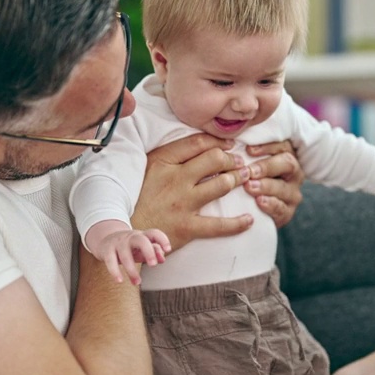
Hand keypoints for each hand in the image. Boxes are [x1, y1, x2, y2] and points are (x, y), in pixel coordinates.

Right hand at [85, 220, 169, 285]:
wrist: (105, 240)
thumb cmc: (130, 247)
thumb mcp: (142, 248)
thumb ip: (154, 252)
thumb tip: (162, 259)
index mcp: (142, 236)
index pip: (154, 233)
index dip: (162, 239)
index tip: (168, 249)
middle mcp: (130, 237)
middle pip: (141, 240)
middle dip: (148, 252)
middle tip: (153, 265)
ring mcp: (118, 243)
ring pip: (125, 255)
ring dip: (132, 270)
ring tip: (137, 282)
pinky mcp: (107, 251)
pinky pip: (110, 261)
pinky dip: (114, 271)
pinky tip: (119, 281)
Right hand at [133, 133, 252, 249]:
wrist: (124, 233)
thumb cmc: (136, 199)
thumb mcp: (146, 170)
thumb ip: (168, 157)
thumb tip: (198, 146)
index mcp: (161, 162)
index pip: (197, 142)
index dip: (218, 141)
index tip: (229, 145)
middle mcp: (174, 179)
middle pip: (214, 159)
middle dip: (231, 159)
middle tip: (238, 163)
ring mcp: (182, 203)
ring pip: (221, 185)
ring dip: (238, 180)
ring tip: (245, 179)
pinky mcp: (187, 227)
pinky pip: (220, 225)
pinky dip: (238, 223)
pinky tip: (249, 219)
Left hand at [245, 140, 304, 227]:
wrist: (254, 210)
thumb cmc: (249, 179)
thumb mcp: (251, 163)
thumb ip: (246, 153)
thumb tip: (230, 141)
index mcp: (286, 156)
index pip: (282, 145)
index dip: (267, 146)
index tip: (248, 150)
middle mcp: (294, 173)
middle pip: (287, 164)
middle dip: (266, 166)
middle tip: (249, 171)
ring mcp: (292, 194)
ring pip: (283, 188)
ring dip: (265, 186)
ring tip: (249, 186)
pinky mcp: (288, 212)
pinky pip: (282, 208)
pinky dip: (270, 205)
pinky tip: (258, 202)